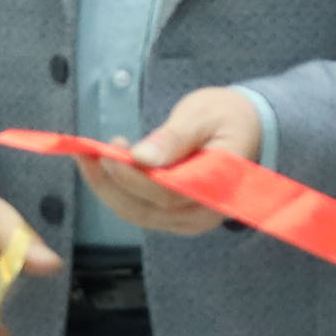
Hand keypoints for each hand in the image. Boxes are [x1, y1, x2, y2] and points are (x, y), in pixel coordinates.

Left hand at [78, 86, 260, 235]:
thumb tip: (143, 157)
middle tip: (89, 153)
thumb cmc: (227, 118)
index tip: (110, 150)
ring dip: (107, 187)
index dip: (134, 177)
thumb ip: (176, 137)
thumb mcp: (204, 115)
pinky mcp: (175, 218)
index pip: (169, 192)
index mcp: (221, 184)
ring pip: (138, 213)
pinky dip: (116, 191)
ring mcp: (191, 220)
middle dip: (112, 182)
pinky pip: (139, 210)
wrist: (247, 132)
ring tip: (87, 156)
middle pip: (148, 209)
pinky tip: (101, 168)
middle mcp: (207, 211)